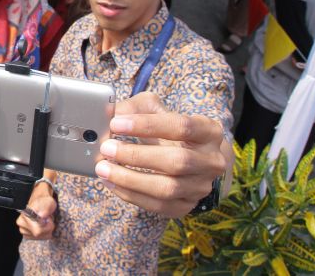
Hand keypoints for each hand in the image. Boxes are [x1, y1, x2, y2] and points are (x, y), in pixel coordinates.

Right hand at [16, 182, 56, 239]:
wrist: (41, 203)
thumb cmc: (44, 202)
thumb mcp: (48, 202)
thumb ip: (45, 209)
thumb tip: (42, 216)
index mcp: (25, 216)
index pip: (37, 231)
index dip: (47, 226)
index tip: (48, 218)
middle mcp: (21, 224)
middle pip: (39, 235)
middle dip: (47, 228)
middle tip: (47, 219)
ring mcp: (23, 230)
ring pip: (40, 237)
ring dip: (46, 230)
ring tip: (44, 221)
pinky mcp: (27, 235)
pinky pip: (39, 239)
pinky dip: (44, 233)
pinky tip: (43, 226)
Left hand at [95, 92, 227, 217]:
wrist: (191, 158)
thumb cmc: (167, 129)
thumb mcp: (155, 110)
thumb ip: (134, 108)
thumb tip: (109, 114)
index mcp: (208, 131)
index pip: (181, 127)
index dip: (147, 125)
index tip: (116, 123)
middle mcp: (211, 161)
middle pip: (177, 161)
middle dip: (136, 155)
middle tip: (107, 148)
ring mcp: (201, 187)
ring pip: (167, 188)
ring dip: (130, 179)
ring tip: (103, 168)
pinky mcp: (187, 206)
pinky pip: (159, 206)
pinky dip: (131, 195)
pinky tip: (111, 183)